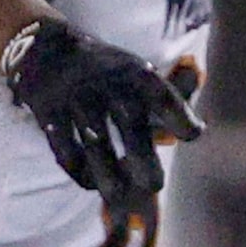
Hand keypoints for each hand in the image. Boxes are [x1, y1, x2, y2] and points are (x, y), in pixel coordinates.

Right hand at [3, 18, 202, 213]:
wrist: (46, 47)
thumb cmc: (106, 70)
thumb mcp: (134, 70)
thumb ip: (166, 99)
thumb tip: (199, 132)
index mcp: (131, 70)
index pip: (160, 92)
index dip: (178, 114)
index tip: (193, 135)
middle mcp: (105, 81)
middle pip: (128, 121)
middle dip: (142, 156)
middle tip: (155, 185)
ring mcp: (76, 96)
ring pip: (95, 143)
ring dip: (108, 175)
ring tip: (120, 198)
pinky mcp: (50, 112)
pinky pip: (65, 149)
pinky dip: (79, 171)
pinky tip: (91, 183)